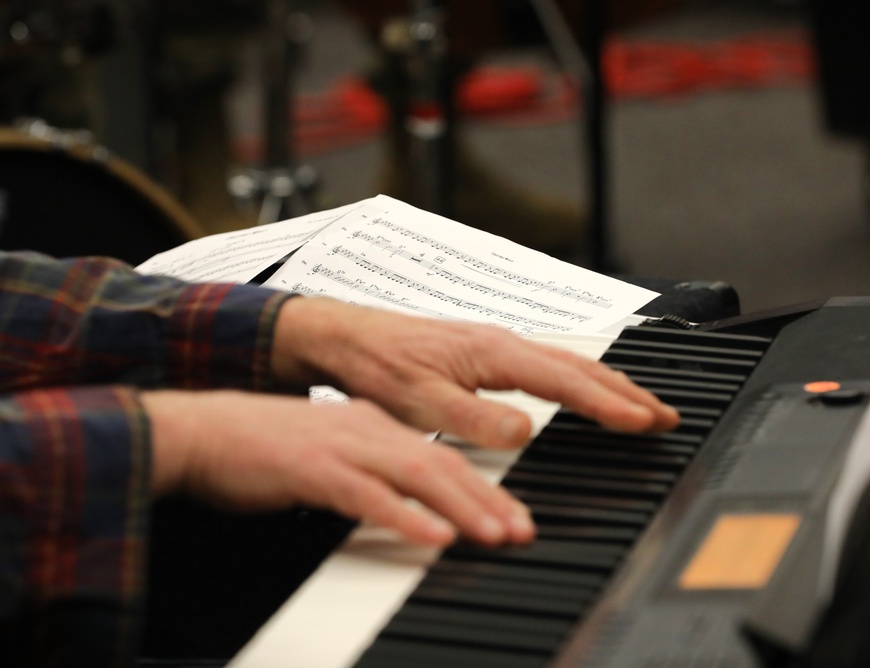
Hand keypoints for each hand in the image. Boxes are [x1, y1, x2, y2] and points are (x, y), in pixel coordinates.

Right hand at [142, 389, 533, 546]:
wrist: (203, 432)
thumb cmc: (264, 450)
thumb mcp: (332, 456)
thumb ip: (373, 474)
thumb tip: (410, 503)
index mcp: (375, 426)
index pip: (443, 457)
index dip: (484, 488)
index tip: (513, 518)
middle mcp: (368, 430)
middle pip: (442, 465)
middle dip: (488, 500)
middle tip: (523, 531)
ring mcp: (343, 447)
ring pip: (418, 474)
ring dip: (462, 506)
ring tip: (495, 534)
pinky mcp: (313, 469)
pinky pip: (368, 494)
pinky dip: (405, 516)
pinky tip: (433, 536)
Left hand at [270, 297, 679, 449]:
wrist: (347, 337)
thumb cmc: (379, 365)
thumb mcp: (420, 401)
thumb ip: (474, 418)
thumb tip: (525, 431)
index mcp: (493, 352)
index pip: (565, 381)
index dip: (607, 403)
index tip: (643, 422)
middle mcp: (504, 343)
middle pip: (581, 366)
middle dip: (628, 392)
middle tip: (666, 416)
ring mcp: (499, 345)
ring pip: (571, 362)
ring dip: (611, 385)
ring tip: (644, 406)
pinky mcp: (491, 352)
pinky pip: (552, 364)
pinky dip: (583, 380)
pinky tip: (588, 390)